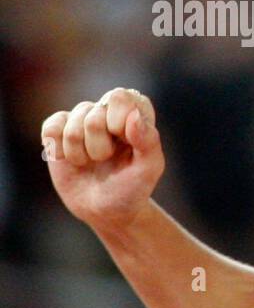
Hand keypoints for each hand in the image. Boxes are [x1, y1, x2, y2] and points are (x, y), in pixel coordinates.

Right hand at [41, 87, 163, 231]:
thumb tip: (133, 115)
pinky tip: (72, 160)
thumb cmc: (132, 188)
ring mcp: (81, 121)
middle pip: (94, 113)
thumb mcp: (149, 169)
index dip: (119, 120)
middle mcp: (107, 113)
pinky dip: (60, 150)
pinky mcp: (58, 131)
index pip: (121, 96)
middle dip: (100, 145)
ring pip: (72, 124)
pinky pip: (51, 128)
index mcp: (135, 115)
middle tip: (107, 159)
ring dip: (81, 152)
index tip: (126, 142)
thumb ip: (148, 140)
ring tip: (92, 162)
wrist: (106, 211)